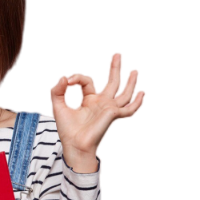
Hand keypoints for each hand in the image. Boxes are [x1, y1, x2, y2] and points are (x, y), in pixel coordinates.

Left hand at [49, 52, 144, 171]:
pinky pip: (128, 109)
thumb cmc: (67, 129)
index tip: (68, 81)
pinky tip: (142, 93)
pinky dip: (136, 102)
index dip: (77, 77)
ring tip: (135, 70)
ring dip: (130, 82)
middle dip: (115, 68)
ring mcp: (109, 108)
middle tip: (118, 54)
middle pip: (112, 82)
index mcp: (89, 99)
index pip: (87, 81)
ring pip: (123, 93)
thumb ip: (57, 91)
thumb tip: (64, 77)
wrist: (73, 145)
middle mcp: (101, 103)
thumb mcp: (58, 106)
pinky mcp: (112, 114)